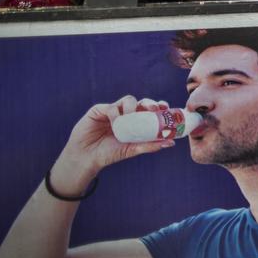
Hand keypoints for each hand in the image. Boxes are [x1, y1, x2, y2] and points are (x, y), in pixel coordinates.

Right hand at [54, 97, 175, 185]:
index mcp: (137, 122)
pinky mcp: (99, 110)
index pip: (151, 110)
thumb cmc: (110, 153)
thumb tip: (171, 143)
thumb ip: (150, 145)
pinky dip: (116, 114)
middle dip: (150, 103)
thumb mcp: (132, 149)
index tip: (166, 108)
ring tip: (130, 120)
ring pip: (129, 100)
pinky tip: (115, 124)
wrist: (86, 157)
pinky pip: (112, 107)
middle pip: (142, 102)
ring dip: (133, 108)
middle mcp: (127, 114)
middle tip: (154, 109)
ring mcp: (114, 111)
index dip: (159, 106)